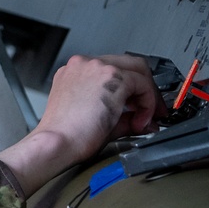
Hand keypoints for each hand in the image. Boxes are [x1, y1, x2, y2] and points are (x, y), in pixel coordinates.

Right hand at [0, 54, 165, 195]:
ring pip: (138, 70)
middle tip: (151, 112)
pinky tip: (139, 121)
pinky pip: (141, 83)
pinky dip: (147, 102)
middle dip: (145, 88)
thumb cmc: (66, 136)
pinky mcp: (110, 75)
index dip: (131, 91)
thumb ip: (122, 116)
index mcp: (74, 73)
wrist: (57, 143)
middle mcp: (83, 65)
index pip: (113, 71)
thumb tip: (143, 121)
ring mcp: (96, 66)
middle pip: (128, 64)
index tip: (138, 109)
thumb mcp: (95, 118)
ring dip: (147, 95)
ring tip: (144, 120)